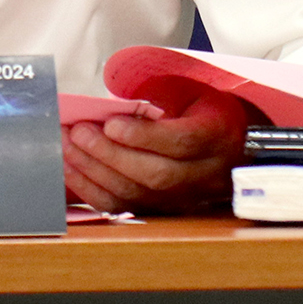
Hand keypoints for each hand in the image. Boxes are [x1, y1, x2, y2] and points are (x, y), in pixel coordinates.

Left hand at [62, 76, 249, 213]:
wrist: (235, 147)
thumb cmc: (206, 111)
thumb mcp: (193, 93)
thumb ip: (161, 99)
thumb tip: (111, 107)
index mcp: (216, 135)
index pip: (181, 142)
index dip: (143, 136)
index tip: (110, 123)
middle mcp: (204, 174)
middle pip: (156, 174)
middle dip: (109, 154)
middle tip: (77, 132)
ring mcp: (185, 198)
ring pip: (138, 195)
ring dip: (94, 172)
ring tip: (67, 146)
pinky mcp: (165, 210)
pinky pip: (126, 207)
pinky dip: (93, 191)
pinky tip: (71, 170)